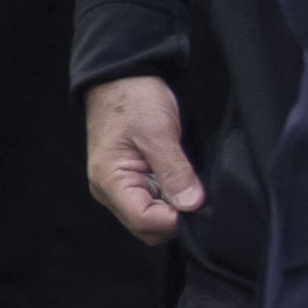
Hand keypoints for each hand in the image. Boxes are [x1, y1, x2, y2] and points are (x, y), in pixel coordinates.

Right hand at [81, 75, 199, 242]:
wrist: (122, 78)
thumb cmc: (133, 100)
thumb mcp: (158, 132)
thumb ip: (174, 170)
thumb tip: (191, 204)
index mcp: (110, 182)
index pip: (144, 221)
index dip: (175, 219)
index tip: (197, 202)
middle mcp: (112, 191)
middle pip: (149, 228)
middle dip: (176, 218)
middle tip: (197, 193)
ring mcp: (123, 188)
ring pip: (154, 219)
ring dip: (176, 208)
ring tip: (190, 183)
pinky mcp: (135, 181)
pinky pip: (157, 203)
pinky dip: (174, 198)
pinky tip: (185, 181)